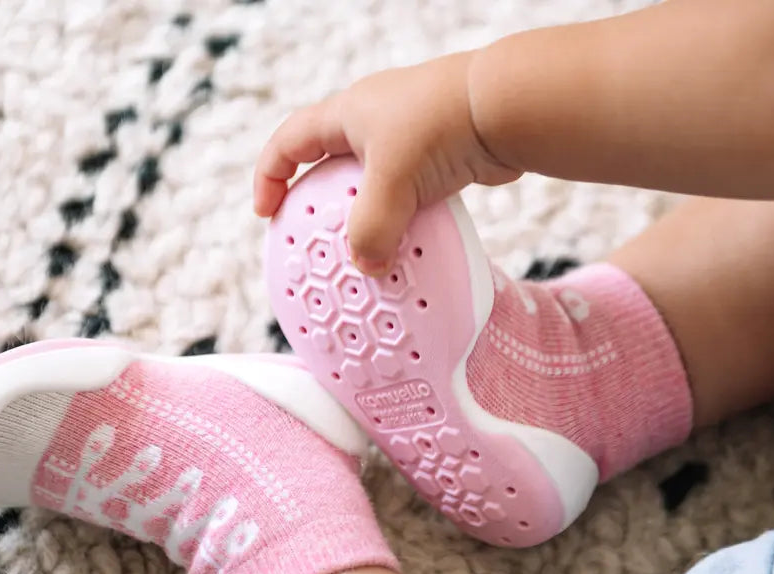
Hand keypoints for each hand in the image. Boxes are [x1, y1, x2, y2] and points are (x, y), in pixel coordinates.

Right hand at [253, 53, 520, 275]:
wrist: (506, 108)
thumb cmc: (440, 125)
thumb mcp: (391, 182)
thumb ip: (372, 231)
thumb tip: (369, 265)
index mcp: (346, 113)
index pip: (290, 142)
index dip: (271, 176)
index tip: (267, 213)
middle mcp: (372, 121)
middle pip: (329, 164)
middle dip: (318, 202)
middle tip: (312, 238)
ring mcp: (407, 137)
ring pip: (371, 183)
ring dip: (364, 216)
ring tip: (361, 249)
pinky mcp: (438, 155)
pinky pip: (407, 194)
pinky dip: (400, 219)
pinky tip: (406, 244)